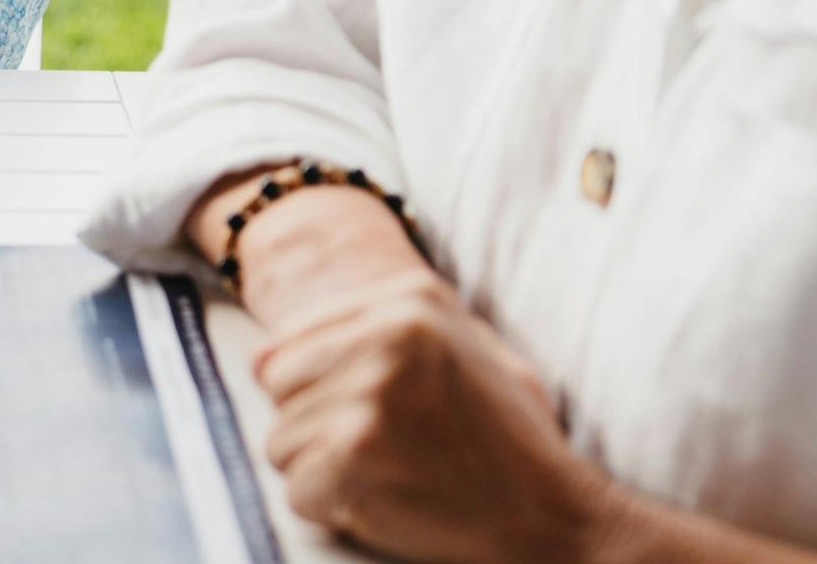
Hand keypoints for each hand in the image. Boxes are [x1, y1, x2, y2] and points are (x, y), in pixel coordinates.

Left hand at [254, 268, 602, 563]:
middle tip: (378, 450)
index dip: (311, 391)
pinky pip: (298, 491)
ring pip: (281, 442)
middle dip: (314, 427)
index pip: (288, 342)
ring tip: (387, 474)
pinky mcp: (355, 457)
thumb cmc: (507, 437)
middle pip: (277, 388)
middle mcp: (384, 337)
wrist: (554, 516)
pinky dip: (332, 509)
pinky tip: (384, 504)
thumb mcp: (464, 346)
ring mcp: (367, 396)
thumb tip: (262, 354)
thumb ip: (377, 330)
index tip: (357, 416)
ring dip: (322, 471)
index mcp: (409, 300)